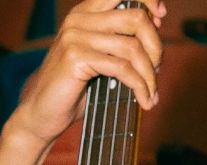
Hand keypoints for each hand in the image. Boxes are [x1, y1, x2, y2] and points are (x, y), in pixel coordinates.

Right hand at [13, 0, 166, 146]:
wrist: (44, 112)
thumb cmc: (77, 90)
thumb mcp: (102, 61)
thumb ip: (121, 47)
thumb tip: (155, 44)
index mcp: (87, 13)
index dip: (148, 0)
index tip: (162, 17)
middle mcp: (80, 18)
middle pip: (136, 18)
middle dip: (156, 47)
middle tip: (157, 72)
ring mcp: (76, 36)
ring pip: (133, 47)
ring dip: (150, 76)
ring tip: (152, 95)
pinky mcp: (76, 57)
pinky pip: (122, 68)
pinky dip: (140, 87)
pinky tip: (145, 102)